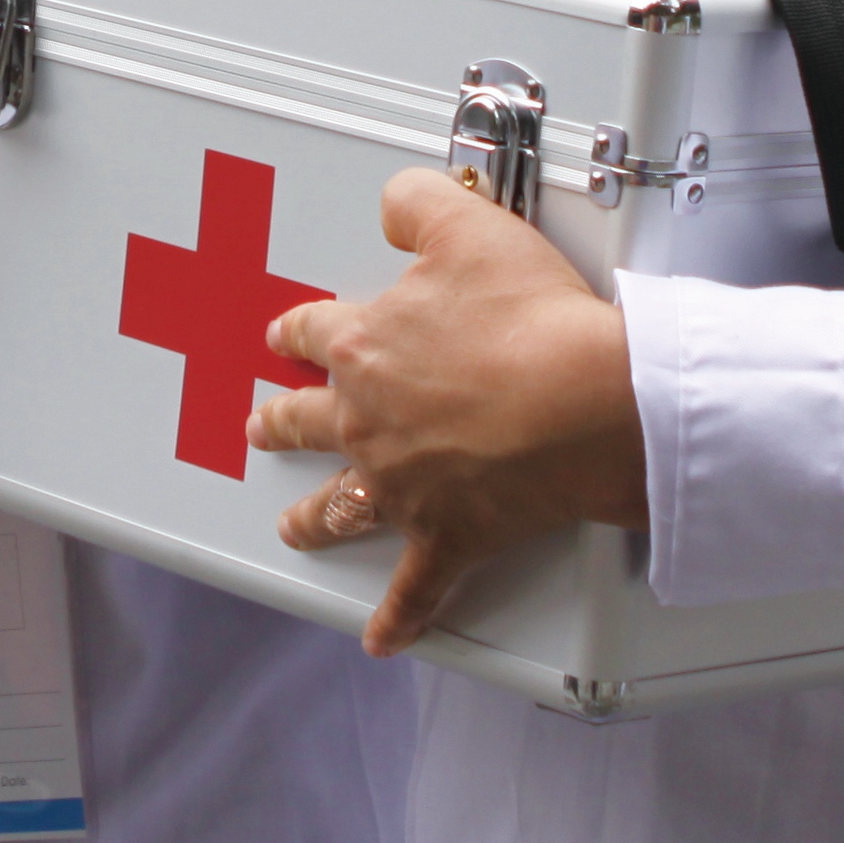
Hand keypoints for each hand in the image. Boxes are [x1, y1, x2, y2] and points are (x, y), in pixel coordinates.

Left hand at [252, 172, 645, 655]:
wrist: (584, 399)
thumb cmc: (533, 320)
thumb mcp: (470, 226)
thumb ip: (420, 204)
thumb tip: (395, 203)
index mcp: (365, 347)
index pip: (312, 333)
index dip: (294, 333)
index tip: (280, 338)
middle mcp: (368, 420)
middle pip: (304, 422)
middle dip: (277, 423)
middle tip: (259, 427)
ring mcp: (402, 484)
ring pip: (338, 506)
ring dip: (313, 519)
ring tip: (293, 528)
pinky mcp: (447, 537)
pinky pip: (414, 590)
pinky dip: (400, 619)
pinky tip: (382, 639)